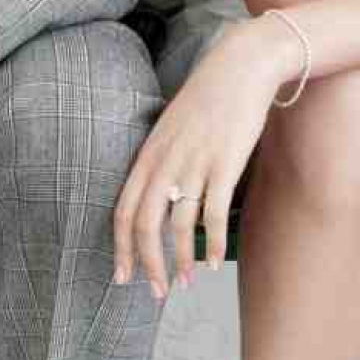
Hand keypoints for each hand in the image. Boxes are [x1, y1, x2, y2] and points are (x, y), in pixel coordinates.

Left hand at [112, 18, 298, 297]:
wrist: (240, 67)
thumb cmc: (207, 100)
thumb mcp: (171, 129)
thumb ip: (160, 162)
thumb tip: (158, 198)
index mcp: (148, 155)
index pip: (123, 210)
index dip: (120, 247)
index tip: (122, 276)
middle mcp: (165, 163)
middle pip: (145, 225)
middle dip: (147, 264)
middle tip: (155, 292)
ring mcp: (194, 164)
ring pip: (179, 226)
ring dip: (182, 261)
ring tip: (186, 283)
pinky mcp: (224, 164)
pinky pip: (213, 213)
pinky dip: (212, 243)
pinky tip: (216, 263)